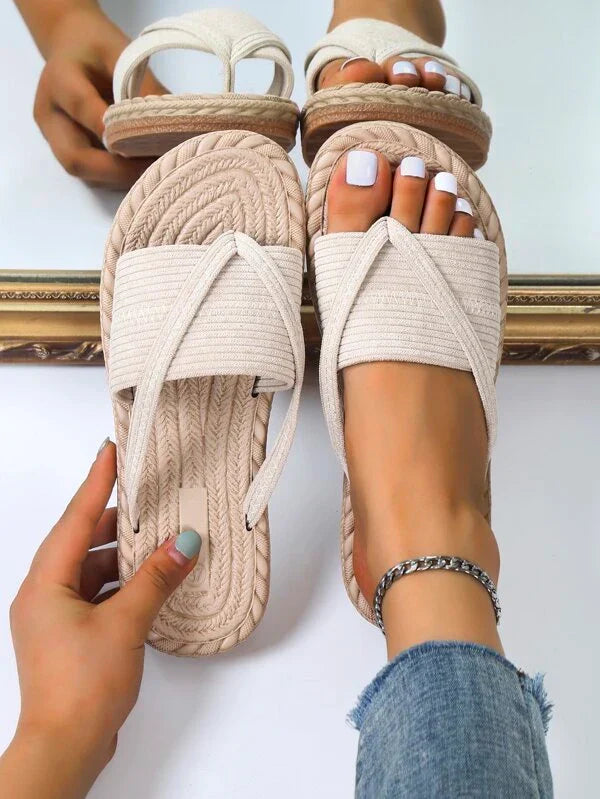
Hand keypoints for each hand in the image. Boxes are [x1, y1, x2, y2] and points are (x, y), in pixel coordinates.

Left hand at [0, 441, 200, 798]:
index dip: (96, 482)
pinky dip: (124, 585)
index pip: (75, 518)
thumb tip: (183, 544)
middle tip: (151, 500)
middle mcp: (44, 594)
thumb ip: (156, 579)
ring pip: (93, 569)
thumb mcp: (125, 624)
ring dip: (125, 558)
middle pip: (83, 542)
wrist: (65, 747)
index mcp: (45, 583)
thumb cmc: (81, 688)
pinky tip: (152, 583)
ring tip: (160, 543)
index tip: (112, 451)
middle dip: (118, 524)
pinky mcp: (71, 635)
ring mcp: (56, 616)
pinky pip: (98, 594)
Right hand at [32, 5, 165, 188]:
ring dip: (121, 178)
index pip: (81, 108)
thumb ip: (141, 86)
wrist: (71, 47)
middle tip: (155, 169)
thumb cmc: (98, 48)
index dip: (112, 130)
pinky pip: (93, 176)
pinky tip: (145, 170)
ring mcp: (57, 139)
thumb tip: (174, 124)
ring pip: (85, 173)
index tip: (147, 141)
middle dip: (117, 170)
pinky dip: (120, 178)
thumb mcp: (121, 52)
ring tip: (155, 171)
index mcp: (59, 80)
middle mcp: (51, 116)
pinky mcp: (69, 152)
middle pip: (74, 158)